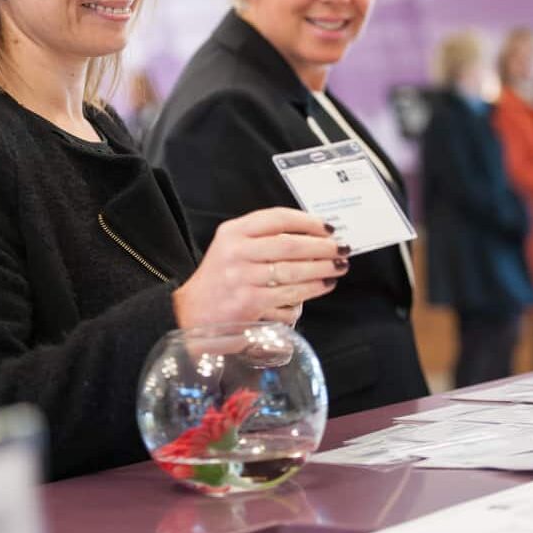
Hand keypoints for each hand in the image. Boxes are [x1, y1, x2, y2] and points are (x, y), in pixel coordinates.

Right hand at [172, 207, 348, 328]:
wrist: (190, 314)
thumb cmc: (219, 279)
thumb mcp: (231, 246)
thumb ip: (262, 237)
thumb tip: (311, 235)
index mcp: (232, 232)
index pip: (277, 219)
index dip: (308, 222)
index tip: (328, 228)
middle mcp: (236, 252)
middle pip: (291, 245)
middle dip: (322, 248)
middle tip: (341, 250)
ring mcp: (243, 279)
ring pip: (294, 272)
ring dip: (322, 271)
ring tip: (337, 268)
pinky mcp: (250, 305)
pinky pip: (289, 298)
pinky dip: (308, 294)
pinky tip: (320, 289)